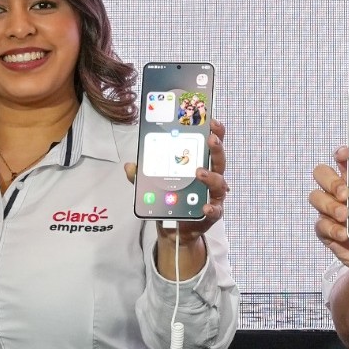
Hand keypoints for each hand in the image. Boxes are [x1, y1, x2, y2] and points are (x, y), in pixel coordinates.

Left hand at [126, 118, 227, 277]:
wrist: (176, 228)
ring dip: (211, 176)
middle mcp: (211, 178)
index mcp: (201, 165)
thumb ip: (143, 176)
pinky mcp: (212, 213)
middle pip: (219, 160)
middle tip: (210, 138)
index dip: (214, 132)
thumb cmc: (172, 199)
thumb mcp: (154, 185)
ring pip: (219, 183)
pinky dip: (212, 207)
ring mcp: (214, 196)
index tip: (211, 120)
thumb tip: (129, 166)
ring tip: (199, 172)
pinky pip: (216, 210)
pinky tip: (206, 205)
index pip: (211, 146)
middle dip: (217, 148)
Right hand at [310, 146, 348, 277]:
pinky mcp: (327, 231)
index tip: (346, 155)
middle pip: (322, 173)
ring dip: (330, 204)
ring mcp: (331, 211)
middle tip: (346, 192)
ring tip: (346, 214)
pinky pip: (320, 225)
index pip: (342, 159)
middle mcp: (340, 192)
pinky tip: (345, 234)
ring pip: (316, 197)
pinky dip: (333, 229)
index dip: (341, 153)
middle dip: (331, 180)